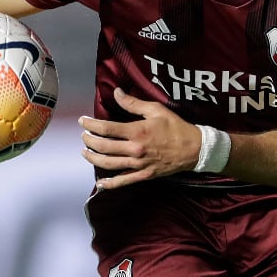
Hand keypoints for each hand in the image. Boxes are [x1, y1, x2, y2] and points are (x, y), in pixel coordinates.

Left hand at [79, 88, 200, 188]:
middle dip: (89, 140)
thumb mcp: (156, 110)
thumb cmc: (176, 127)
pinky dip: (109, 184)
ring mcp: (138, 165)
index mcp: (137, 131)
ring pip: (108, 164)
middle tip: (84, 136)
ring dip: (93, 158)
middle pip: (103, 146)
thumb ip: (134, 103)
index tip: (82, 121)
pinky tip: (100, 183)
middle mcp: (134, 149)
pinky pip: (122, 182)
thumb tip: (116, 93)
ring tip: (85, 152)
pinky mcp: (143, 176)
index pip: (106, 128)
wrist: (194, 149)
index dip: (91, 124)